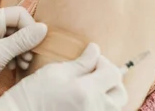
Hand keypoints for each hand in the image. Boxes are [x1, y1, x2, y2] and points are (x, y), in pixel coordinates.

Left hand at [0, 7, 47, 110]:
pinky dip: (12, 55)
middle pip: (16, 25)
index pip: (19, 14)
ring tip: (23, 65)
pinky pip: (4, 46)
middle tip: (28, 59)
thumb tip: (44, 28)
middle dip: (26, 42)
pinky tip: (13, 66)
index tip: (34, 47)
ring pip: (12, 37)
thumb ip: (22, 40)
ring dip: (20, 50)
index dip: (30, 29)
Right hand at [0, 43, 127, 110]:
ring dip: (108, 93)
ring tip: (90, 85)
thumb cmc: (34, 92)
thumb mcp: (56, 72)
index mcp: (86, 92)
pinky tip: (85, 97)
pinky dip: (101, 104)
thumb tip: (95, 50)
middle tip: (94, 71)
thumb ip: (81, 62)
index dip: (104, 61)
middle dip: (111, 78)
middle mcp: (95, 109)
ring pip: (115, 106)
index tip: (91, 57)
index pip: (112, 73)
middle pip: (120, 92)